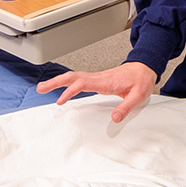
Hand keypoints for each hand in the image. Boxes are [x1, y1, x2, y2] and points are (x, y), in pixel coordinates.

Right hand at [35, 61, 157, 122]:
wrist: (145, 68)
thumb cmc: (141, 80)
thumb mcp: (139, 95)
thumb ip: (126, 107)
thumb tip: (114, 119)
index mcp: (106, 81)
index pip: (83, 83)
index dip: (70, 91)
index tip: (60, 100)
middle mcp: (98, 77)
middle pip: (72, 77)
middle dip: (55, 82)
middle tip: (40, 88)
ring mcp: (97, 78)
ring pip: (73, 77)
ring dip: (57, 81)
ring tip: (43, 87)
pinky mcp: (97, 80)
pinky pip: (78, 80)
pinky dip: (66, 83)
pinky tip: (61, 88)